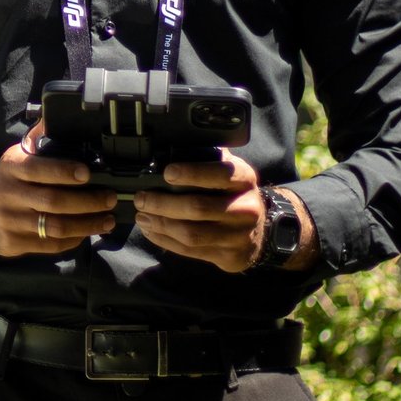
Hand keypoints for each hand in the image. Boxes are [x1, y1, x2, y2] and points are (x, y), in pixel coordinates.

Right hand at [0, 124, 118, 258]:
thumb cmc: (9, 181)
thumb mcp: (17, 157)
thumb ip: (37, 140)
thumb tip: (54, 115)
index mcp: (11, 167)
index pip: (38, 169)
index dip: (64, 171)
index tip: (88, 173)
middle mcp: (7, 193)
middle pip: (53, 201)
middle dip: (87, 201)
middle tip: (109, 198)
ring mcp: (9, 220)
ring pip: (55, 226)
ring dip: (87, 224)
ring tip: (108, 219)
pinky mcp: (13, 242)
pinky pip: (50, 245)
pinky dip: (73, 239)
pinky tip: (87, 232)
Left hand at [132, 151, 263, 271]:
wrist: (258, 232)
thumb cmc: (234, 195)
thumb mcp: (230, 171)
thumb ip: (208, 158)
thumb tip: (173, 144)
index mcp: (244, 180)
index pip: (220, 174)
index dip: (192, 173)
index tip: (167, 173)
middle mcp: (246, 208)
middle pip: (198, 208)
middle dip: (162, 203)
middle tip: (141, 199)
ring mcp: (238, 235)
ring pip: (191, 233)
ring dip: (160, 225)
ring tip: (142, 216)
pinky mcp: (229, 256)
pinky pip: (191, 251)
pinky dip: (165, 241)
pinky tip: (152, 231)